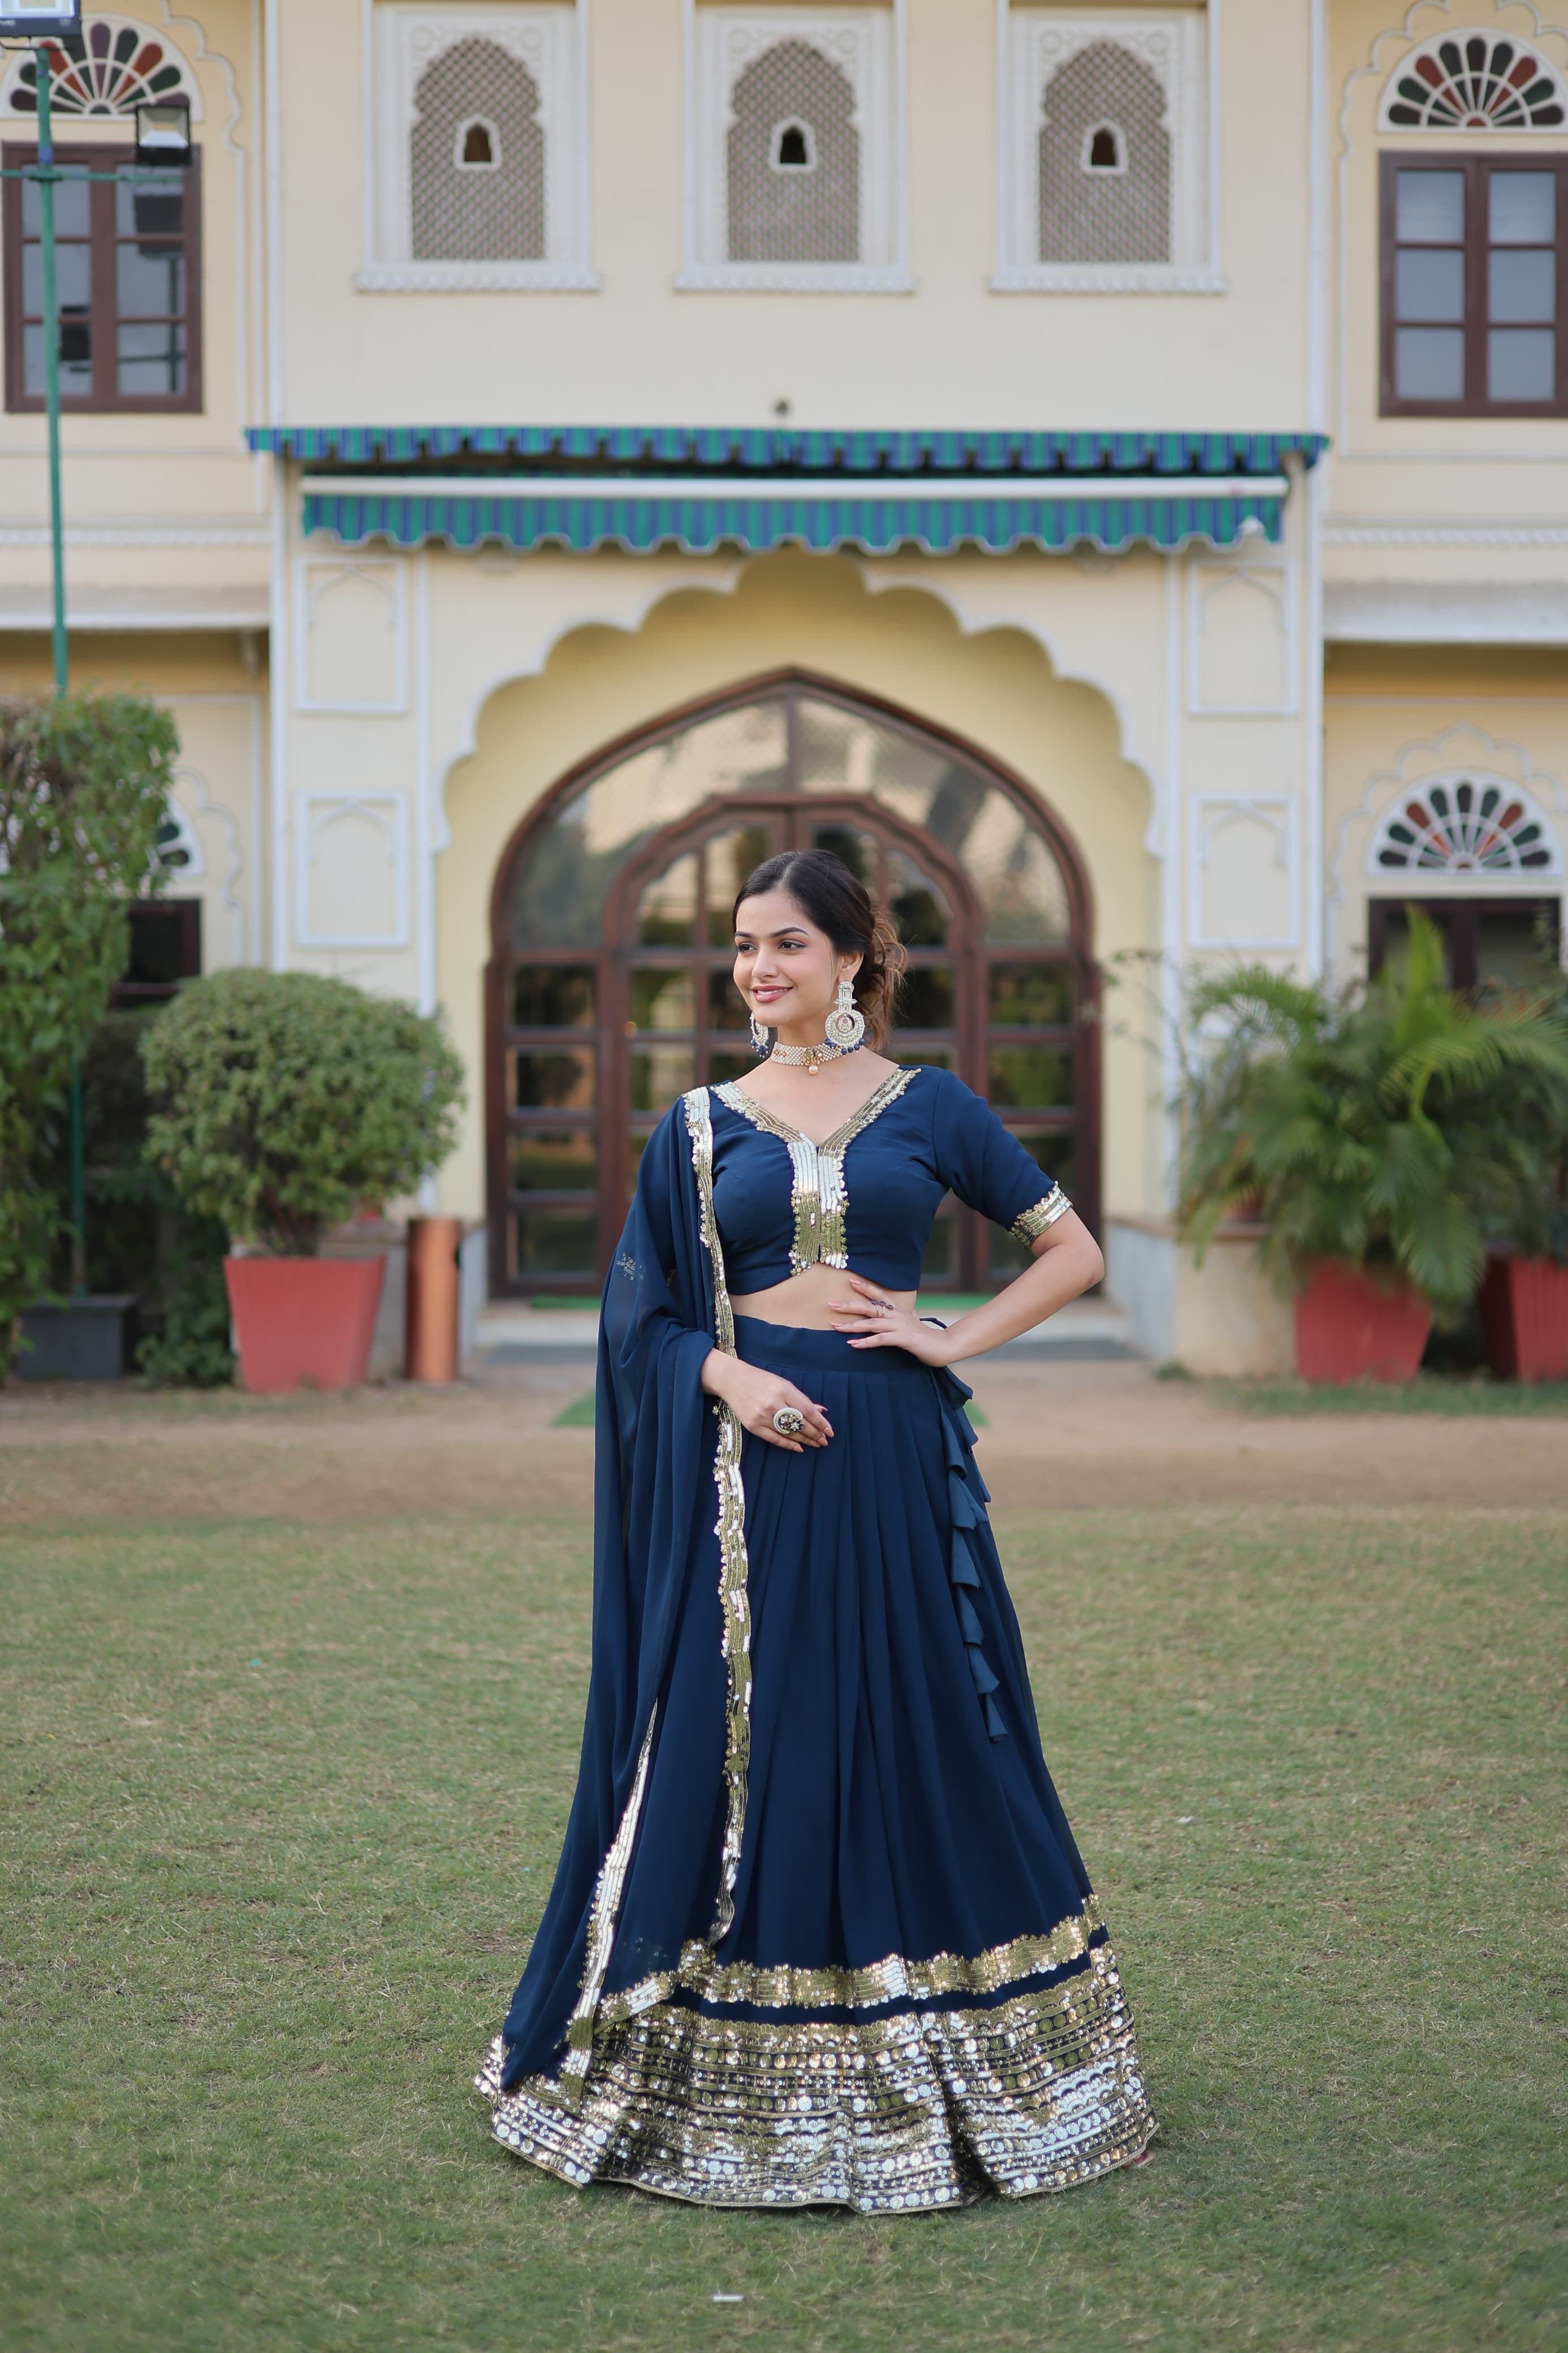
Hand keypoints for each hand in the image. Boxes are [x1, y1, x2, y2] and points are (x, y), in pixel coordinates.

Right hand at [702, 1354, 833, 1451]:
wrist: (732, 1380)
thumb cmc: (762, 1380)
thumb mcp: (783, 1384)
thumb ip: (801, 1399)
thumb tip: (820, 1411)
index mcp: (783, 1390)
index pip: (807, 1410)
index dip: (820, 1423)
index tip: (830, 1431)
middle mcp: (773, 1404)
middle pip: (799, 1424)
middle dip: (815, 1434)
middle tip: (824, 1440)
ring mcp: (762, 1416)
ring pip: (789, 1433)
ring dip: (805, 1440)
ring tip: (815, 1444)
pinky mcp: (753, 1426)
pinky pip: (774, 1439)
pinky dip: (788, 1445)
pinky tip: (799, 1448)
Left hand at [827, 1274, 953, 1364]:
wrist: (943, 1346)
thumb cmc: (926, 1336)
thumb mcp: (914, 1321)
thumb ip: (909, 1314)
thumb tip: (910, 1309)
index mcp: (898, 1310)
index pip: (880, 1295)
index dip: (866, 1287)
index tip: (850, 1281)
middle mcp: (897, 1315)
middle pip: (870, 1306)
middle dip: (850, 1305)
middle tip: (831, 1304)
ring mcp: (900, 1326)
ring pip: (872, 1323)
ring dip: (852, 1325)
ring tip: (835, 1326)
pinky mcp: (903, 1339)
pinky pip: (881, 1339)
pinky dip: (866, 1342)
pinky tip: (853, 1344)